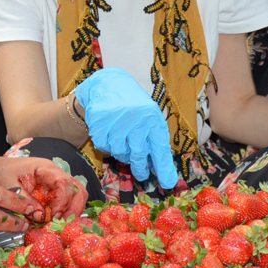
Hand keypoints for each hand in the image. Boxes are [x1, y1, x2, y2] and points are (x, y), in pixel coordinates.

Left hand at [0, 155, 87, 220]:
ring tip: (61, 223)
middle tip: (62, 223)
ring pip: (78, 194)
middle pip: (77, 189)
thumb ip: (25, 201)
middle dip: (73, 208)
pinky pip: (69, 200)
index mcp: (45, 168)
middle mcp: (56, 173)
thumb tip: (40, 216)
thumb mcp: (9, 187)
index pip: (64, 182)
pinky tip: (56, 220)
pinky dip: (67, 211)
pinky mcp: (56, 190)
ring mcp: (57, 181)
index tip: (54, 216)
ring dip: (73, 210)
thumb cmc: (2, 174)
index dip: (62, 201)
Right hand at [74, 67, 178, 189]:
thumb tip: (159, 170)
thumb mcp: (149, 117)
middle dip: (141, 168)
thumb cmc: (134, 105)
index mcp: (152, 117)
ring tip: (124, 139)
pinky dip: (107, 145)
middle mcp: (136, 118)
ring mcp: (116, 120)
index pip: (159, 147)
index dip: (164, 167)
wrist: (108, 84)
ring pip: (119, 152)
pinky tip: (110, 133)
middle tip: (142, 174)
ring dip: (122, 152)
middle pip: (139, 154)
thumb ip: (154, 140)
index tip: (168, 183)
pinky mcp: (100, 121)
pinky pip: (104, 146)